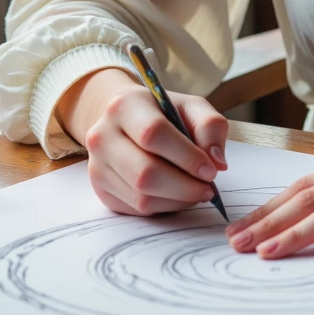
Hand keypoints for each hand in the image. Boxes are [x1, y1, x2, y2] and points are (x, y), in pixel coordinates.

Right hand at [56, 67, 228, 215]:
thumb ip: (210, 126)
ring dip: (178, 200)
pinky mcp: (101, 190)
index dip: (186, 156)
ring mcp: (97, 166)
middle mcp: (102, 136)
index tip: (211, 170)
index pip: (153, 134)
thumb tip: (216, 162)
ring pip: (141, 196)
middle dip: (184, 186)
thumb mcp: (190, 106)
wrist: (124, 121)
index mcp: (124, 105)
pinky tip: (178, 195)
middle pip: (145, 172)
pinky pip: (137, 209)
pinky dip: (165, 207)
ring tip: (197, 190)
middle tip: (208, 187)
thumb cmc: (163, 113)